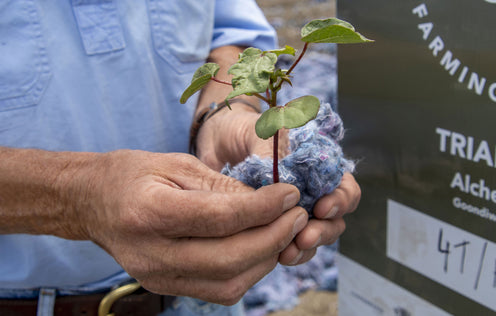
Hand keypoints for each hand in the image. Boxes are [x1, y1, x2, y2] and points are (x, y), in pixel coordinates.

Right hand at [73, 150, 307, 304]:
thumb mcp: (177, 164)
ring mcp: (158, 278)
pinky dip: (249, 271)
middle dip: (274, 238)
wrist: (94, 202)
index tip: (291, 194)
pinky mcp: (167, 287)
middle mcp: (152, 254)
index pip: (219, 219)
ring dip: (266, 258)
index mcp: (149, 213)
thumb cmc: (133, 175)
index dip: (263, 208)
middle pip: (229, 259)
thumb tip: (269, 202)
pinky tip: (260, 246)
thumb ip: (222, 187)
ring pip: (230, 283)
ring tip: (283, 230)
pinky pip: (220, 290)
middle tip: (297, 215)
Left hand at [195, 104, 360, 265]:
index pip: (344, 186)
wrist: (217, 138)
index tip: (322, 208)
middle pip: (335, 217)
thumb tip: (286, 185)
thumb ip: (277, 156)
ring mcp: (293, 209)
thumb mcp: (262, 133)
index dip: (341, 200)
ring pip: (315, 234)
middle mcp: (311, 189)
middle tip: (306, 237)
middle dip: (325, 230)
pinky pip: (291, 244)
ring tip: (290, 251)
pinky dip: (291, 252)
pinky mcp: (273, 224)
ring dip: (308, 246)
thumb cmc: (245, 129)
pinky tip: (280, 256)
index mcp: (318, 165)